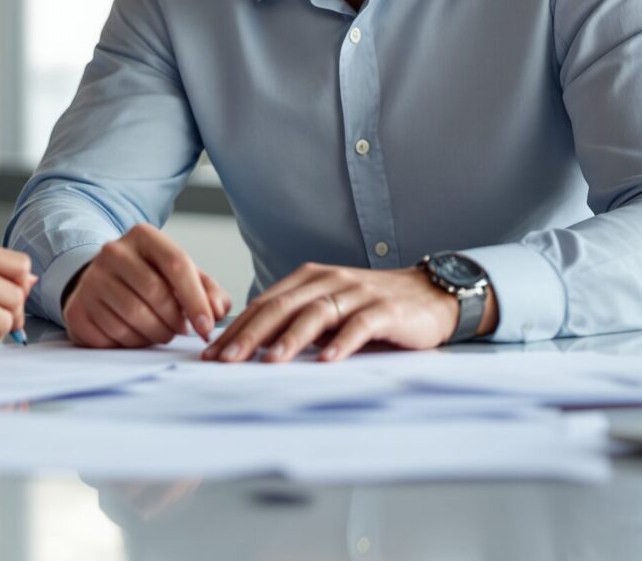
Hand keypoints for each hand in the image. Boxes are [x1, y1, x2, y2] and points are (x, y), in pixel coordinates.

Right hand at [61, 224, 231, 347]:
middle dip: (175, 320)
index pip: (177, 264)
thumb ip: (207, 289)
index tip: (207, 327)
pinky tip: (136, 335)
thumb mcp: (179, 275)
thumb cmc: (149, 278)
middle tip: (180, 330)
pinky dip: (132, 343)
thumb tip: (218, 309)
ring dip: (156, 334)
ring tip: (160, 331)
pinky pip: (113, 336)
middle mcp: (112, 252)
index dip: (196, 300)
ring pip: (135, 318)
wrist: (100, 282)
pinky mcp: (77, 310)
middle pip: (156, 294)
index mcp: (142, 236)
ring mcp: (91, 280)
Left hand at [202, 263, 498, 362]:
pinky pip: (360, 325)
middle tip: (226, 360)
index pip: (264, 304)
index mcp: (308, 280)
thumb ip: (297, 323)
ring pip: (316, 315)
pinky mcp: (385, 310)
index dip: (236, 329)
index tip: (211, 354)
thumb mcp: (329, 311)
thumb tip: (250, 349)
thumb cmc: (372, 307)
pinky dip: (343, 343)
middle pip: (281, 308)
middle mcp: (328, 281)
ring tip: (270, 362)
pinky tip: (328, 360)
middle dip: (250, 335)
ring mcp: (357, 293)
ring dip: (291, 340)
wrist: (430, 295)